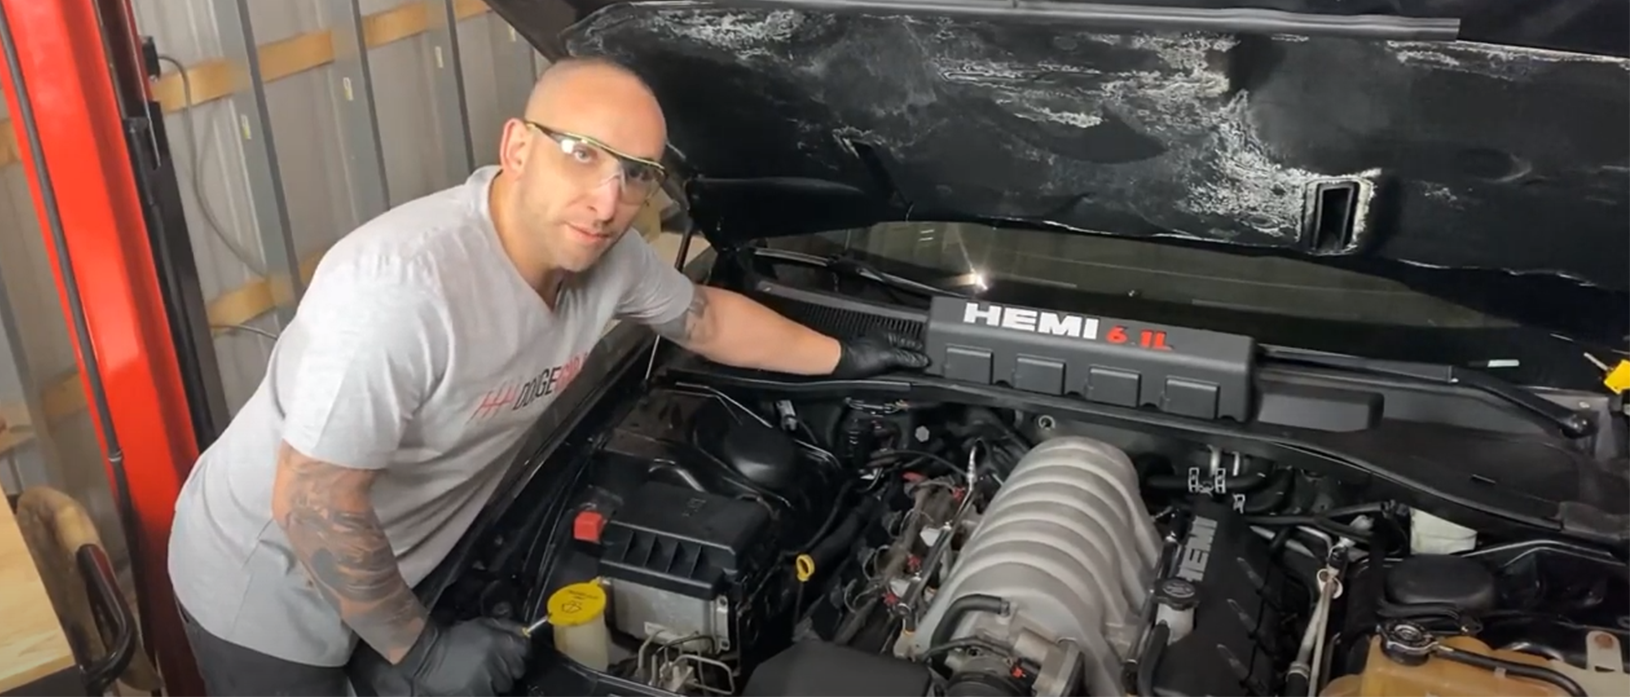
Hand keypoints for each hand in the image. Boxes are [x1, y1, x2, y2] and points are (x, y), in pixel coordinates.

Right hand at [397, 618, 530, 695]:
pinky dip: (485, 690)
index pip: (525, 649)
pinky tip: (472, 683)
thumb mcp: (481, 625)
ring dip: (496, 680)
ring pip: (505, 684)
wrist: (426, 658)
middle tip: (491, 664)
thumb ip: (505, 627)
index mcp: (502, 642)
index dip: (519, 650)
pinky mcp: (480, 694)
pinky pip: (492, 694)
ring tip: (478, 674)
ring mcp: (490, 680)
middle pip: (518, 669)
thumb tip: (524, 631)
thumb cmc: (453, 639)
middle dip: (508, 667)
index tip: (511, 653)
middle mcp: (500, 661)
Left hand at [830, 330, 929, 378]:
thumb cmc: (858, 357)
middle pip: (905, 349)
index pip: (913, 343)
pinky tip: (896, 372)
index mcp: (889, 335)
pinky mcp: (869, 358)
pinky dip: (895, 366)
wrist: (838, 364)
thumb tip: (923, 360)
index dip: (922, 352)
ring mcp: (876, 349)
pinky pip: (888, 361)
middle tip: (925, 365)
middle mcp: (883, 340)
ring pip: (897, 355)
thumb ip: (907, 359)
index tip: (930, 361)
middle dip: (914, 356)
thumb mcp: (889, 358)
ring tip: (914, 369)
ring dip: (904, 362)